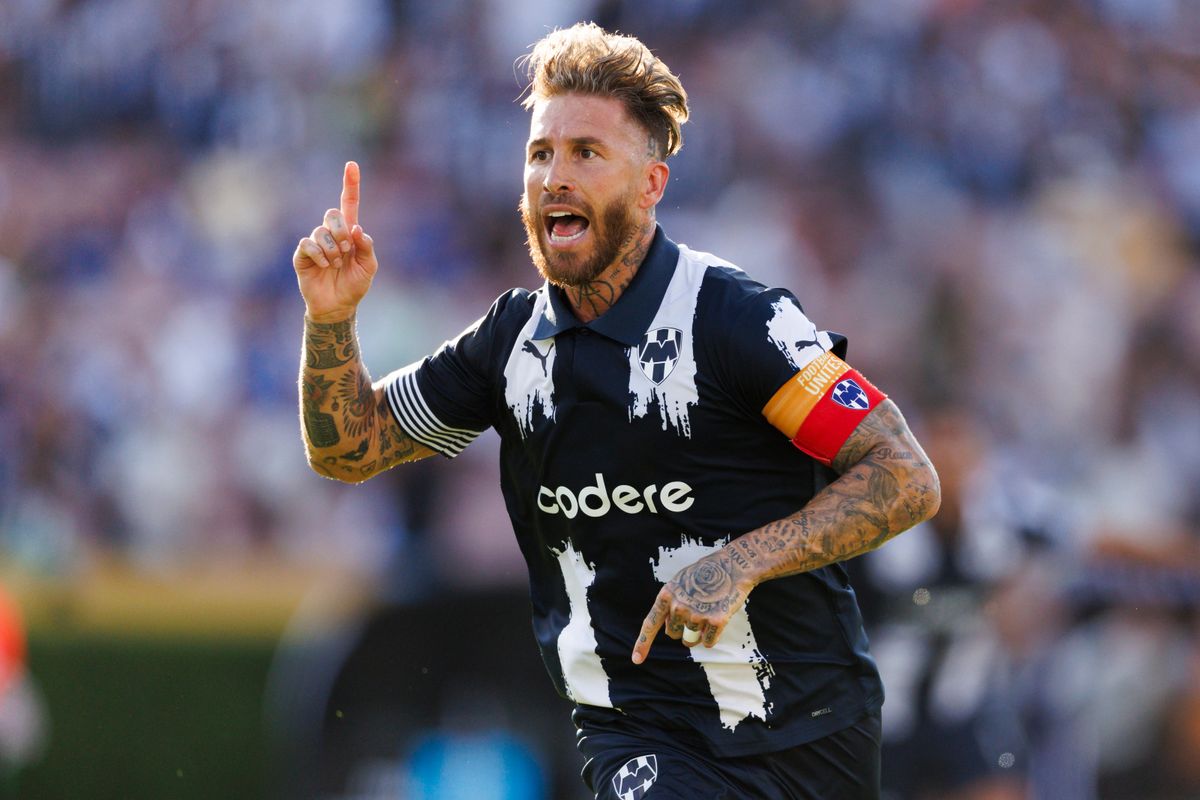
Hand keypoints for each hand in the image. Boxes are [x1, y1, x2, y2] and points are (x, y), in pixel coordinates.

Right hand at [293, 161, 377, 320]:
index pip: (349, 203)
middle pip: (332, 214)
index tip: (352, 165)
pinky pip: (308, 244)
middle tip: (346, 251)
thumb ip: (366, 247)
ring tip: (336, 265)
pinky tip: (324, 266)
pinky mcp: (302, 254)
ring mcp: (315, 242)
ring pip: (320, 231)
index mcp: (349, 232)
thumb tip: (356, 228)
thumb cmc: (354, 285)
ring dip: (332, 250)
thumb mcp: (369, 267)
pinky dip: (319, 255)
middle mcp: (331, 233)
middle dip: (341, 232)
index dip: (350, 184)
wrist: (338, 305)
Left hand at [631, 550, 752, 663]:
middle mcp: (679, 607)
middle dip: (681, 629)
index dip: (642, 643)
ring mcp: (697, 615)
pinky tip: (718, 618)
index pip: (650, 624)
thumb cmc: (705, 573)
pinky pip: (708, 642)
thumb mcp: (680, 582)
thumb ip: (670, 603)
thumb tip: (668, 627)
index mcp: (667, 595)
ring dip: (698, 632)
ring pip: (690, 640)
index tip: (636, 660)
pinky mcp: (716, 621)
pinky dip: (712, 636)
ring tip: (707, 611)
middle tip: (694, 611)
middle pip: (673, 634)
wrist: (733, 565)